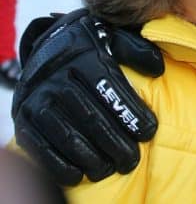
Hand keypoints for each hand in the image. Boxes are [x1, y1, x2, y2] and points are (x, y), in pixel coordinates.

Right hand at [12, 9, 163, 185]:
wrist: (46, 49)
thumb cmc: (89, 48)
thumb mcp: (112, 37)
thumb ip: (136, 49)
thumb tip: (158, 68)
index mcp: (83, 56)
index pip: (109, 87)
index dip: (130, 112)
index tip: (149, 131)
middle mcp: (57, 78)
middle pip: (90, 116)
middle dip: (115, 142)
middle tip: (132, 159)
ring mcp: (37, 99)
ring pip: (67, 135)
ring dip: (92, 157)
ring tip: (111, 168)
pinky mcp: (23, 119)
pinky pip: (40, 147)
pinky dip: (60, 164)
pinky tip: (80, 173)